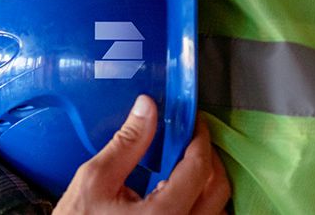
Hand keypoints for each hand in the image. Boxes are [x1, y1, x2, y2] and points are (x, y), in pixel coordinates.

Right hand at [53, 95, 230, 213]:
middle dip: (208, 157)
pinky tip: (178, 190)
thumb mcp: (95, 179)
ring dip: (207, 181)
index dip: (199, 138)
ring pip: (216, 207)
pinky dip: (198, 200)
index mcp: (164, 214)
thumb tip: (146, 110)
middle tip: (192, 138)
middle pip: (218, 188)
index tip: (193, 122)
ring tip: (186, 163)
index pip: (198, 167)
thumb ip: (126, 144)